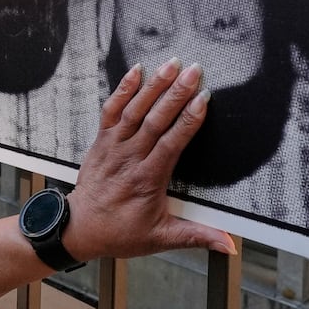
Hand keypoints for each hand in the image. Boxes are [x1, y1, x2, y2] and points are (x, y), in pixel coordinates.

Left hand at [62, 59, 234, 262]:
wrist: (79, 228)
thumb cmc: (120, 233)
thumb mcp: (160, 238)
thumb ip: (196, 236)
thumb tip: (229, 245)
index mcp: (148, 179)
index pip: (171, 143)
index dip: (188, 120)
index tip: (204, 99)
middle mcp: (130, 158)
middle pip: (155, 119)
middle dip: (176, 93)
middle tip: (194, 70)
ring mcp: (113, 146)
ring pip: (135, 110)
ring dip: (154, 85)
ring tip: (171, 63)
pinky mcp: (102, 140)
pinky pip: (111, 109)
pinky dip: (123, 89)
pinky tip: (137, 70)